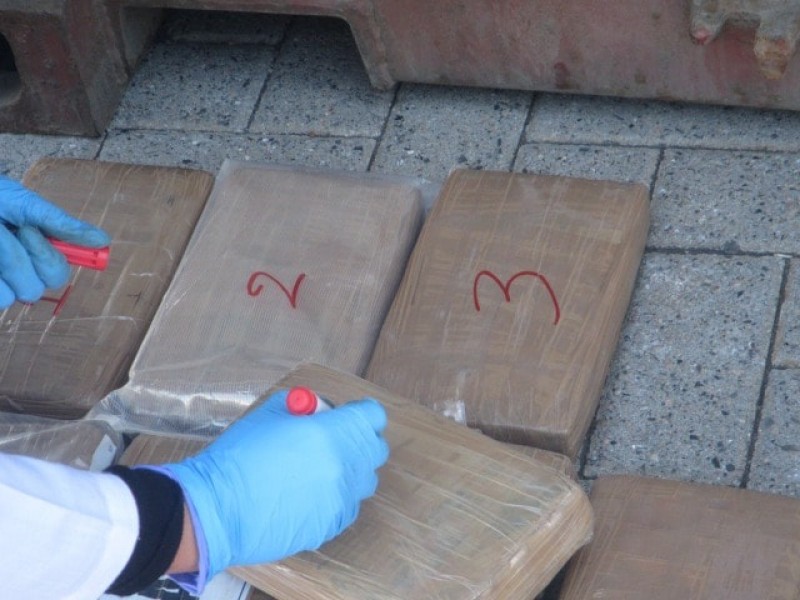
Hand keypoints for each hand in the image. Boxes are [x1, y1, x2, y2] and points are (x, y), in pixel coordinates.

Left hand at [0, 176, 109, 307]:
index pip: (57, 274)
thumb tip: (102, 240)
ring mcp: (0, 284)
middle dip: (16, 257)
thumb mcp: (21, 203)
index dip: (44, 255)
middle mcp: (19, 274)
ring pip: (8, 296)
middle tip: (0, 231)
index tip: (28, 231)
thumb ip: (59, 223)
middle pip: (35, 288)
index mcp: (37, 254)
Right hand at [162, 390, 389, 583]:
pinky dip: (335, 498)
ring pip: (363, 480)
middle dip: (358, 440)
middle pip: (375, 448)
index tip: (343, 416)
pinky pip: (347, 506)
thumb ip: (303, 408)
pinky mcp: (331, 525)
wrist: (217, 510)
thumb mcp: (269, 414)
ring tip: (315, 471)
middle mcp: (344, 466)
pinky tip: (305, 496)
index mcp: (332, 433)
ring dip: (348, 470)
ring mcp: (340, 499)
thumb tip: (316, 411)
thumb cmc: (238, 457)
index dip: (358, 413)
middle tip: (331, 441)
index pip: (373, 416)